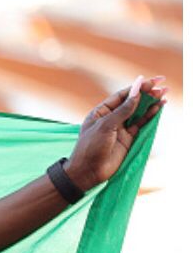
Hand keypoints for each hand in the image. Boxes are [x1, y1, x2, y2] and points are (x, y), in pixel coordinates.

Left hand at [65, 76, 165, 190]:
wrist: (88, 171)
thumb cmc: (91, 147)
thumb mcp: (106, 126)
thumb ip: (123, 110)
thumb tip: (136, 93)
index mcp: (101, 112)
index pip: (122, 96)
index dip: (137, 87)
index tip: (151, 81)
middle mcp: (111, 118)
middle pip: (132, 102)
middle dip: (146, 93)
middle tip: (162, 85)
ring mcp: (120, 128)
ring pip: (138, 112)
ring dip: (151, 103)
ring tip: (164, 94)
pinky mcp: (127, 138)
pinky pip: (140, 124)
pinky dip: (150, 116)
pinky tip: (159, 107)